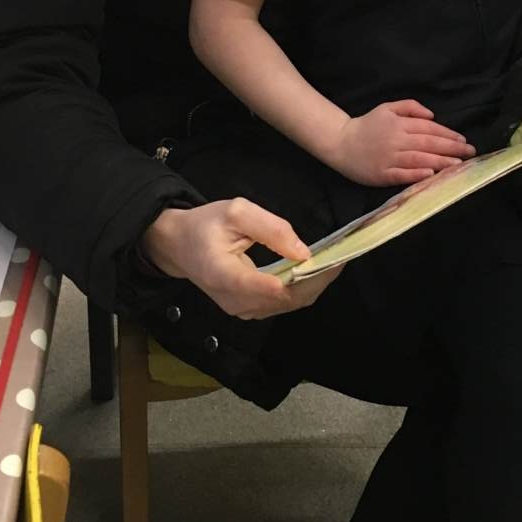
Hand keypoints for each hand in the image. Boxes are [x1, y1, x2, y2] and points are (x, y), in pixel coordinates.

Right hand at [140, 199, 338, 319]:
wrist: (178, 246)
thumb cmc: (205, 225)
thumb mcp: (236, 211)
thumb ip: (270, 229)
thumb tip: (303, 252)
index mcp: (223, 275)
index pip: (268, 288)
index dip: (303, 278)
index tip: (330, 260)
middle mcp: (233, 301)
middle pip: (286, 299)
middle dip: (318, 279)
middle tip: (342, 255)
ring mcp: (242, 310)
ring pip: (288, 304)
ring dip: (314, 284)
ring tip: (334, 260)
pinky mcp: (249, 310)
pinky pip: (283, 303)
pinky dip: (303, 288)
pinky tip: (316, 270)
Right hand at [329, 100, 475, 185]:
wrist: (340, 142)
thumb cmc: (367, 125)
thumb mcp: (387, 107)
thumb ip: (410, 107)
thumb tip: (432, 115)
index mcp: (399, 124)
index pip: (429, 129)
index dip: (448, 135)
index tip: (463, 141)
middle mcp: (396, 140)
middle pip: (428, 144)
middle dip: (451, 149)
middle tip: (469, 153)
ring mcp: (389, 158)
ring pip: (419, 160)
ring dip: (440, 163)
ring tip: (458, 165)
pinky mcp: (382, 175)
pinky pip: (402, 175)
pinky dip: (417, 175)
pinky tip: (431, 175)